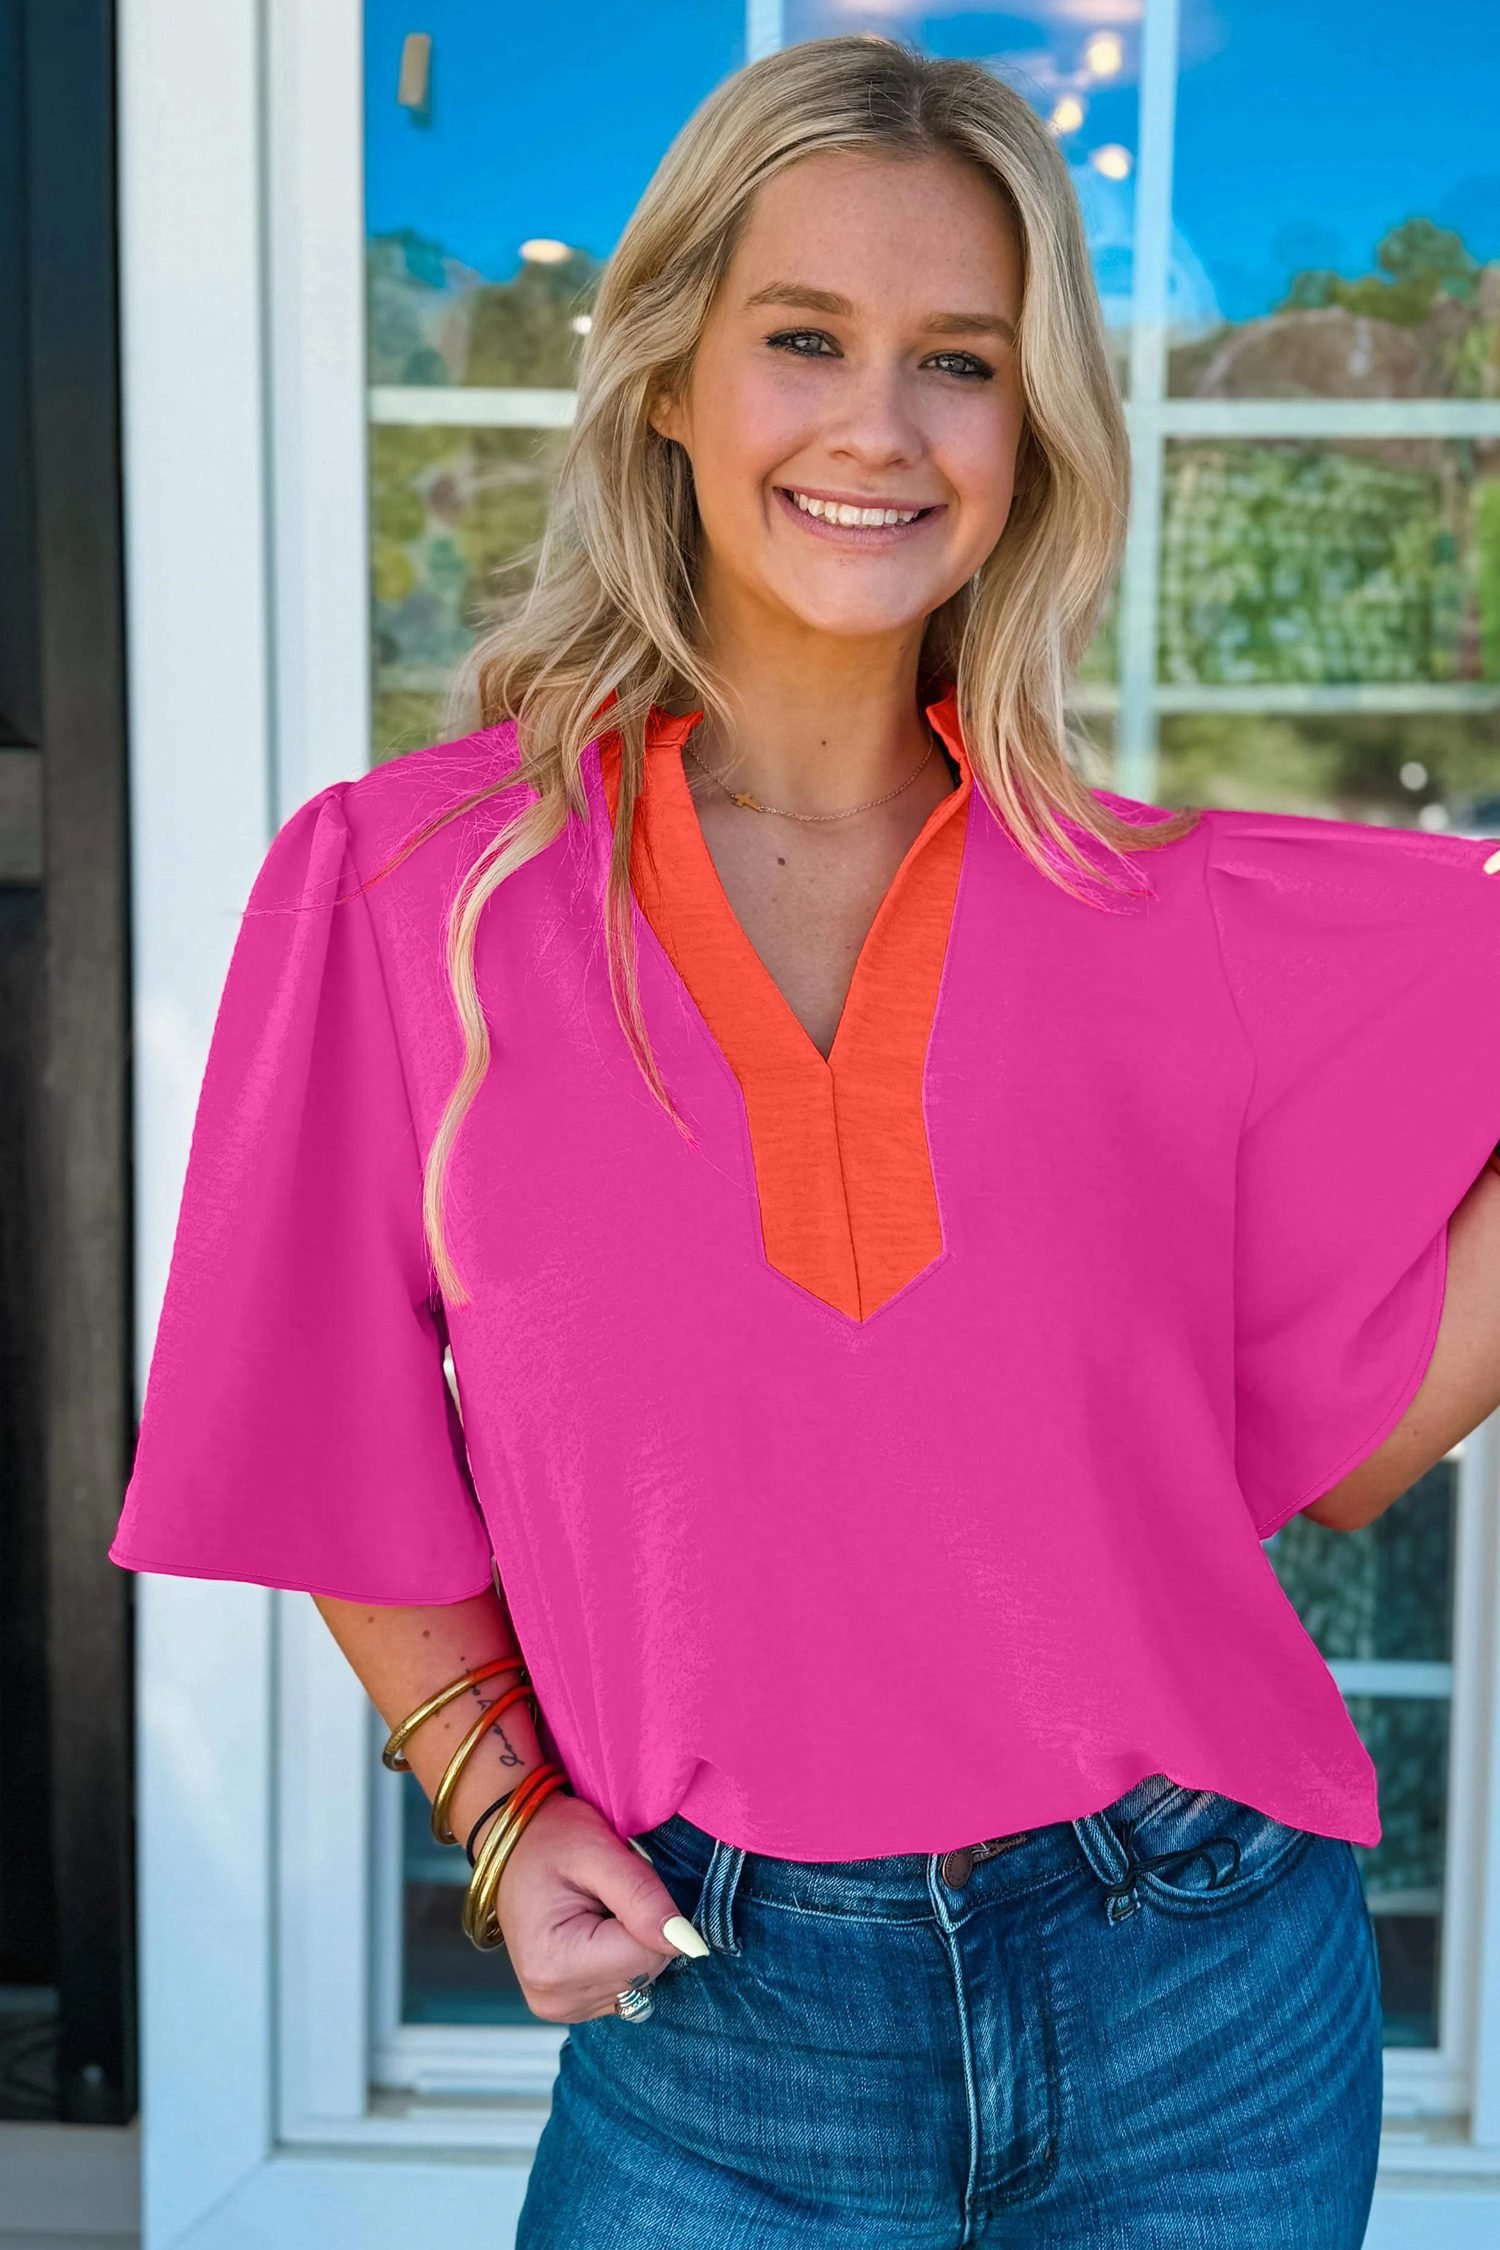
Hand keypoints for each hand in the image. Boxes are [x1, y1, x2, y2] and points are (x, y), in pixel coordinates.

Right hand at [490, 1788, 708, 2021]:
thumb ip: (643, 1895)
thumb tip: (687, 1943)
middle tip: (606, 1894)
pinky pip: (625, 1988)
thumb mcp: (597, 1850)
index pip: (648, 1955)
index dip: (650, 1914)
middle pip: (645, 1972)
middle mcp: (554, 1998)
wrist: (515, 1845)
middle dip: (642, 1929)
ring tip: (597, 1910)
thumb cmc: (550, 1839)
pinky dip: (621, 1957)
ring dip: (632, 1943)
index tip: (620, 1885)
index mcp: (555, 1963)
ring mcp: (560, 2008)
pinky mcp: (570, 2007)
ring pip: (640, 1981)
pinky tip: (595, 1931)